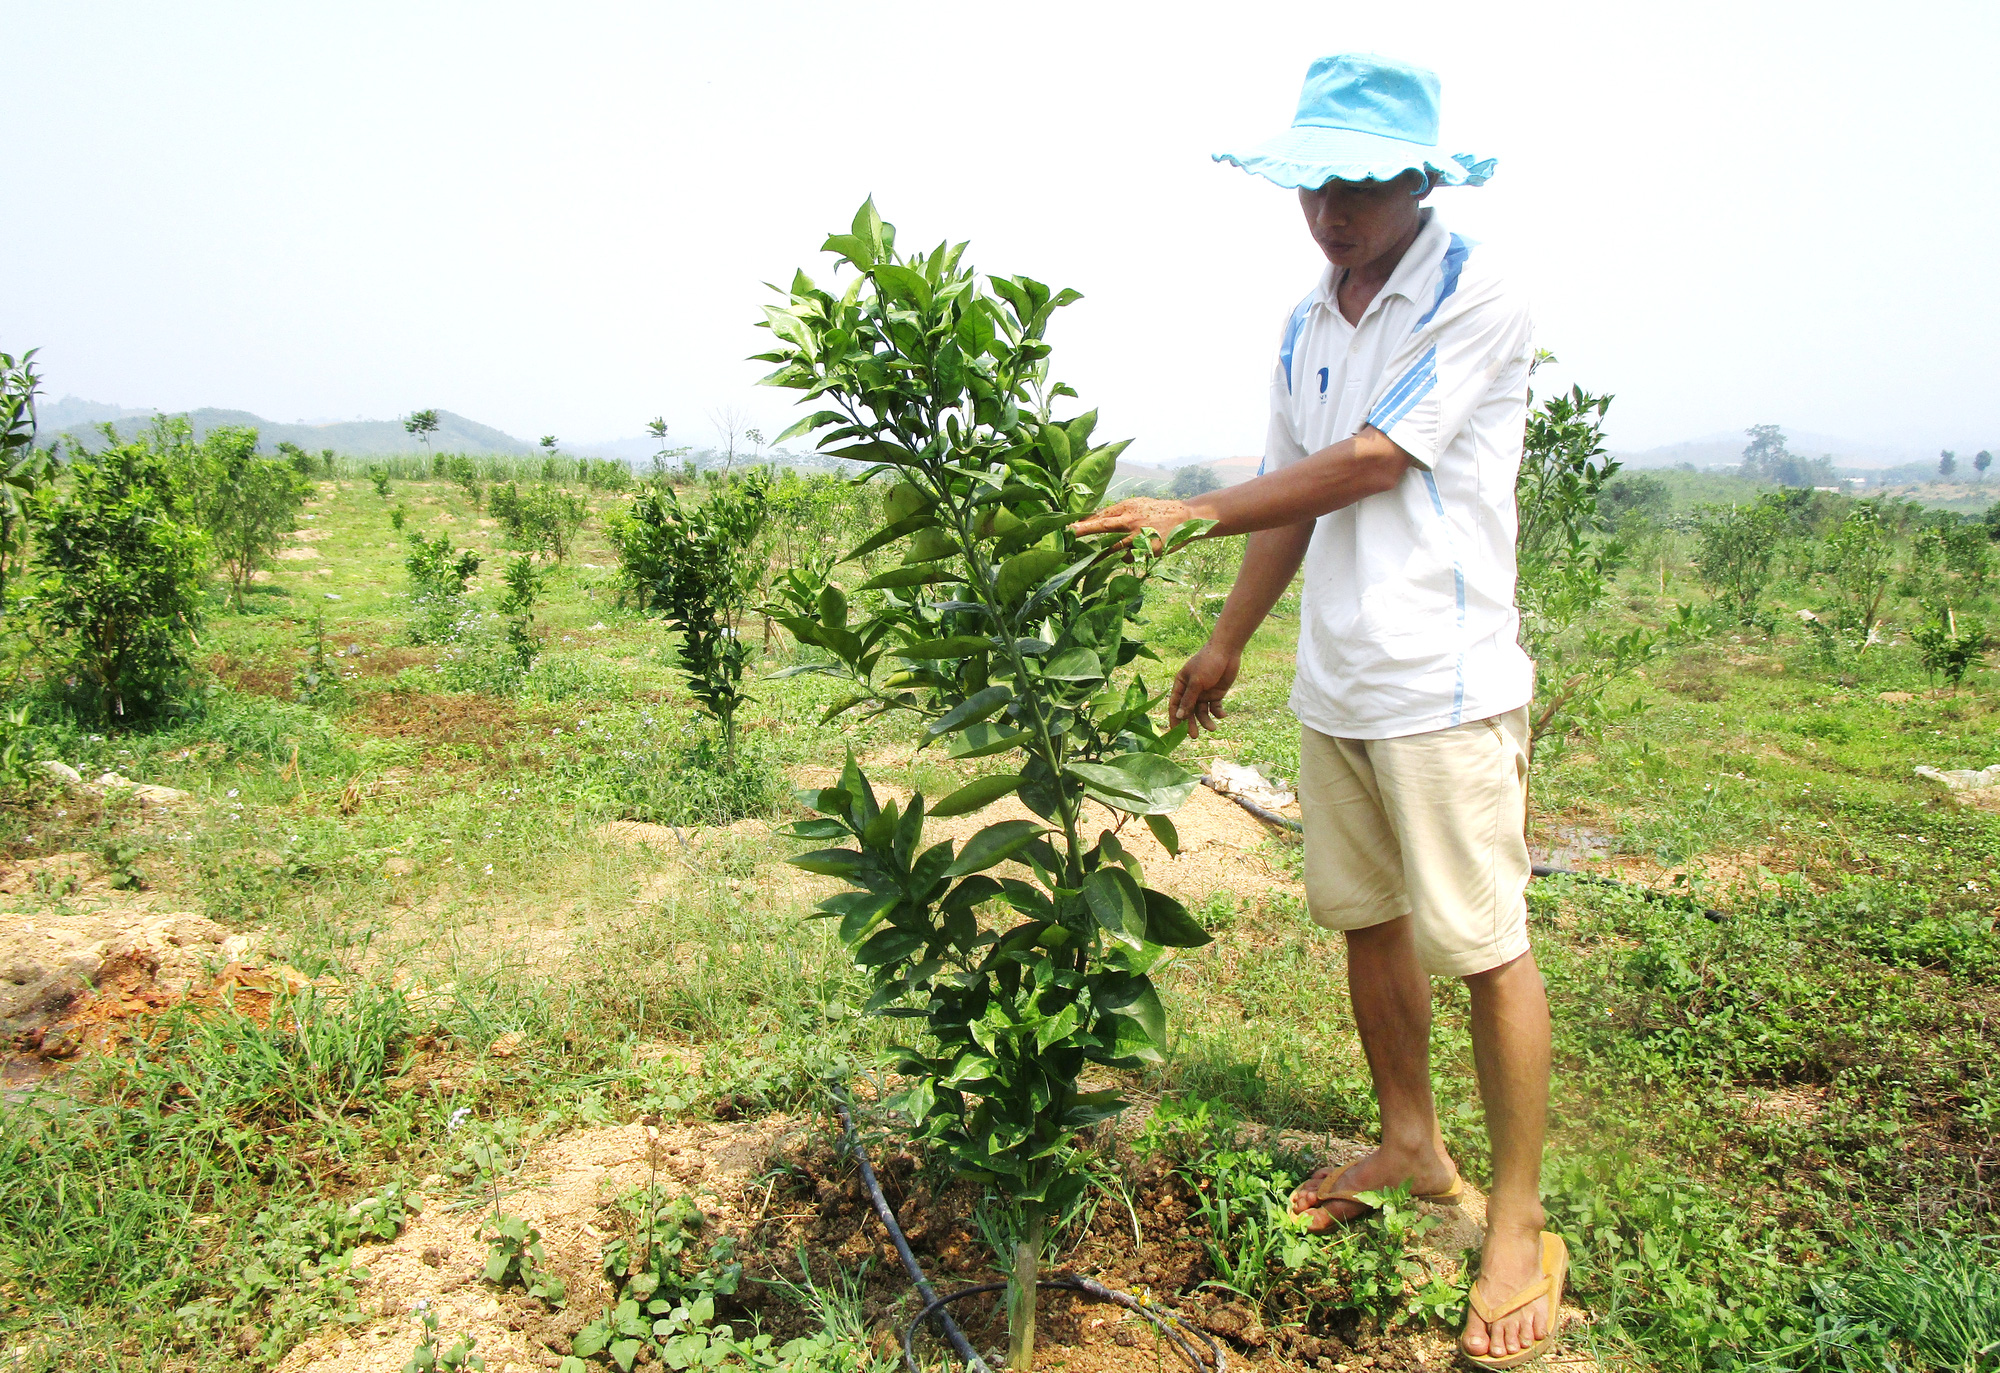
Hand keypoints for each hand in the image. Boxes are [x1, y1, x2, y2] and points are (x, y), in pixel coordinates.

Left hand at [1069, 497, 1195, 550]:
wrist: (1184, 517)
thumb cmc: (1156, 512)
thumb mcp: (1137, 506)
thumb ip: (1119, 514)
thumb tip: (1095, 520)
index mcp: (1127, 507)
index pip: (1101, 515)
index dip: (1085, 522)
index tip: (1069, 527)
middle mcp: (1131, 519)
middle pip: (1104, 526)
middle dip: (1085, 530)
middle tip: (1069, 534)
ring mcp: (1140, 535)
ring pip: (1114, 548)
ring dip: (1100, 556)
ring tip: (1087, 564)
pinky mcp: (1148, 548)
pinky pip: (1130, 557)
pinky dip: (1126, 558)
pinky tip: (1131, 555)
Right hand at [1170, 642, 1240, 739]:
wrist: (1227, 652)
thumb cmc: (1207, 663)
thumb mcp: (1196, 682)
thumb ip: (1188, 700)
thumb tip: (1179, 716)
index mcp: (1181, 684)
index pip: (1175, 704)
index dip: (1175, 718)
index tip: (1175, 732)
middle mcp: (1191, 690)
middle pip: (1189, 711)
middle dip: (1191, 723)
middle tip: (1194, 736)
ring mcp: (1204, 693)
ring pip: (1202, 712)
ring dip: (1206, 721)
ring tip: (1212, 728)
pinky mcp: (1217, 694)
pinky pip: (1215, 707)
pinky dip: (1218, 713)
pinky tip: (1222, 715)